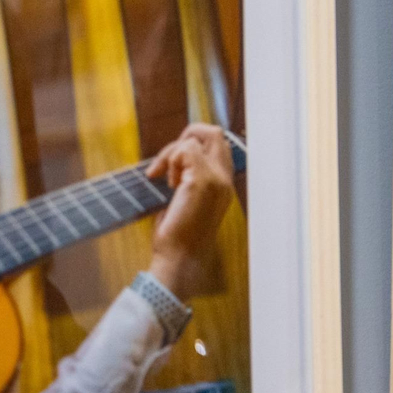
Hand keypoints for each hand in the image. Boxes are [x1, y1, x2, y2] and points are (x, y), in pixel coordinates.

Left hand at [146, 124, 236, 300]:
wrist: (180, 259)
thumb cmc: (179, 237)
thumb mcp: (186, 202)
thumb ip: (187, 179)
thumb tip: (175, 157)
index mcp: (224, 184)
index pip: (218, 145)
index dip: (194, 145)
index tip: (174, 166)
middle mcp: (225, 179)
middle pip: (214, 134)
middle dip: (187, 136)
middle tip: (169, 159)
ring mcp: (216, 179)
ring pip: (195, 139)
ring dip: (172, 153)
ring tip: (167, 179)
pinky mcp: (201, 180)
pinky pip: (185, 149)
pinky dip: (169, 160)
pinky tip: (166, 182)